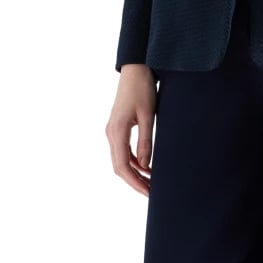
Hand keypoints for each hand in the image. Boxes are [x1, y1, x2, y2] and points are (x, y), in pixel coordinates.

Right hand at [106, 64, 157, 196]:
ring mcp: (113, 130)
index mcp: (117, 131)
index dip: (134, 182)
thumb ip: (146, 141)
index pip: (122, 166)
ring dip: (135, 172)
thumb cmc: (142, 89)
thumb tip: (145, 166)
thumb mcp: (148, 115)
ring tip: (151, 183)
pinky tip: (147, 166)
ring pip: (121, 160)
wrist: (135, 69)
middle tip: (151, 193)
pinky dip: (134, 161)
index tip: (148, 193)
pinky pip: (124, 150)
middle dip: (134, 181)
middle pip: (119, 166)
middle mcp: (111, 133)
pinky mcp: (118, 127)